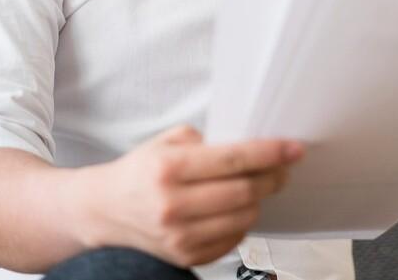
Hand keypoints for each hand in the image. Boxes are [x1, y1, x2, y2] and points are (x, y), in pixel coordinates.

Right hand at [74, 125, 303, 266]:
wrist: (104, 210)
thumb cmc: (141, 171)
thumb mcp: (167, 141)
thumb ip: (208, 140)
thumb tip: (251, 145)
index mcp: (169, 169)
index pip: (234, 159)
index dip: (270, 153)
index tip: (293, 148)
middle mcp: (173, 205)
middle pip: (245, 191)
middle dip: (273, 176)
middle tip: (283, 167)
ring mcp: (179, 236)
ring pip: (245, 218)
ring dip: (259, 200)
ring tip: (257, 186)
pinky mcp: (185, 257)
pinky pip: (233, 239)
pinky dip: (242, 222)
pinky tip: (234, 208)